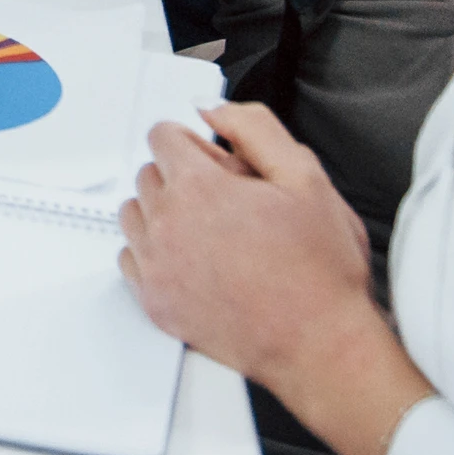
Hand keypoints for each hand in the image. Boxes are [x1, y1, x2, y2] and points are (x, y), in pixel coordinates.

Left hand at [117, 104, 433, 454]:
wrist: (322, 345)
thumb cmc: (320, 271)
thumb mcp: (305, 176)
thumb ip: (254, 127)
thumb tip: (212, 109)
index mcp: (199, 189)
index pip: (162, 136)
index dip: (195, 145)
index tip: (215, 164)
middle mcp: (168, 226)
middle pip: (148, 174)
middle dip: (181, 178)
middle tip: (226, 203)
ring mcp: (157, 268)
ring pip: (135, 214)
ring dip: (164, 214)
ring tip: (212, 234)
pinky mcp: (155, 304)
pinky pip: (131, 259)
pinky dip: (155, 255)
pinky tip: (195, 262)